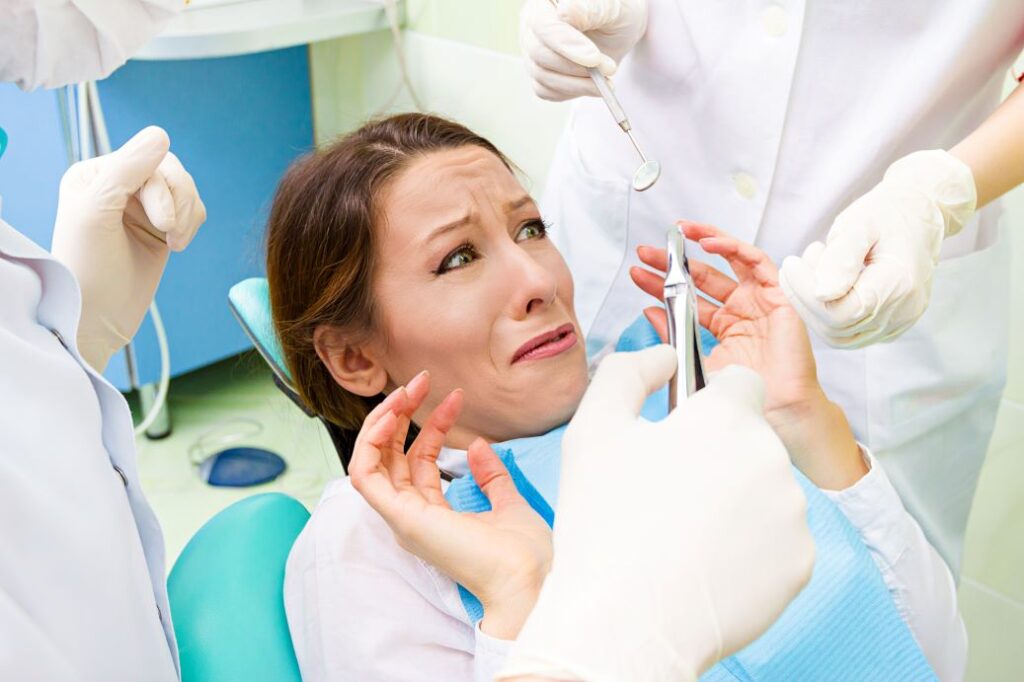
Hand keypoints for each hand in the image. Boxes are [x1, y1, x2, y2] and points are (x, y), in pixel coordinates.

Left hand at [51, 126, 205, 370]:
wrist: (98, 318)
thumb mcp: (98, 213)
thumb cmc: (88, 269)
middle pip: (171, 171)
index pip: (146, 158)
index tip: (162, 223)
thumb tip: (161, 134)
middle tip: (170, 236)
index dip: (162, 188)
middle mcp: (118, 184)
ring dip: (188, 216)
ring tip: (174, 243)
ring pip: (187, 189)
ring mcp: (142, 206)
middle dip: (178, 203)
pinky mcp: (163, 227)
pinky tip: (176, 246)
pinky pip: (195, 209)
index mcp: (94, 174)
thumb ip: (127, 170)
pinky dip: (193, 225)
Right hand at [348, 371, 552, 639]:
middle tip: (422, 380)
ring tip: (406, 390)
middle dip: (401, 414)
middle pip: (391, 457)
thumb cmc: (523, 553)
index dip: (432, 425)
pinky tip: (388, 417)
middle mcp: (412, 516)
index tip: (457, 397)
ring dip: (383, 421)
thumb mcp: (508, 502)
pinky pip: (364, 476)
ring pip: (371, 462)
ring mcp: (404, 517)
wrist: (530, 578)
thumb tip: (476, 444)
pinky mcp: (401, 517)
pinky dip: (369, 444)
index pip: (418, 461)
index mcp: (433, 515)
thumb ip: (490, 476)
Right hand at [500, 348, 813, 681]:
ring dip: (735, 500)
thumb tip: (664, 355)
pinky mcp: (801, 562)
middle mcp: (771, 456)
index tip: (685, 430)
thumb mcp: (595, 427)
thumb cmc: (605, 524)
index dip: (710, 402)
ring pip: (765, 489)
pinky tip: (707, 563)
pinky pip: (778, 538)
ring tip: (684, 533)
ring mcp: (792, 512)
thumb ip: (630, 371)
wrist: (626, 622)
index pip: (739, 383)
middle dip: (719, 455)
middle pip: (750, 439)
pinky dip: (750, 546)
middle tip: (671, 491)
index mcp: (727, 418)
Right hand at [520, 0, 647, 100]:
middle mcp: (532, 26)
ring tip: (605, 80)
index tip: (593, 58)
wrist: (618, 30)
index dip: (565, 44)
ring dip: (577, 83)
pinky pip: (547, 90)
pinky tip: (592, 84)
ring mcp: (533, 51)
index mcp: (544, 3)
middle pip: (539, 53)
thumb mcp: (611, 7)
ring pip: (542, 75)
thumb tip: (566, 12)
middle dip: (575, 67)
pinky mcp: (540, 73)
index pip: (544, 25)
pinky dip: (572, 91)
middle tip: (609, 68)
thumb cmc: (614, 12)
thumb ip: (590, 8)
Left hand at [631, 221, 819, 418]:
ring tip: (679, 232)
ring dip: (705, 241)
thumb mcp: (698, 359)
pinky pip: (757, 261)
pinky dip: (734, 247)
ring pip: (731, 259)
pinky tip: (709, 243)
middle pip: (704, 275)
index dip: (663, 284)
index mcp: (724, 324)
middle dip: (674, 262)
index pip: (689, 297)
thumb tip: (649, 311)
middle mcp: (741, 308)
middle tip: (647, 252)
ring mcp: (759, 300)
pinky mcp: (778, 295)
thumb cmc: (748, 391)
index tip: (638, 273)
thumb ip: (674, 334)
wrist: (778, 408)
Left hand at [778, 149, 975, 348]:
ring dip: (811, 307)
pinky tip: (821, 284)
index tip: (791, 264)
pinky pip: (850, 333)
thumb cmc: (886, 215)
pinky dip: (826, 314)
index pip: (840, 311)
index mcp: (899, 283)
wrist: (918, 217)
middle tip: (796, 263)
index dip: (807, 294)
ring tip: (808, 270)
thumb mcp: (860, 224)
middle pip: (836, 327)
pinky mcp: (891, 326)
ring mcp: (899, 322)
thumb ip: (841, 259)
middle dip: (805, 298)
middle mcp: (903, 310)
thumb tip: (821, 293)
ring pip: (839, 336)